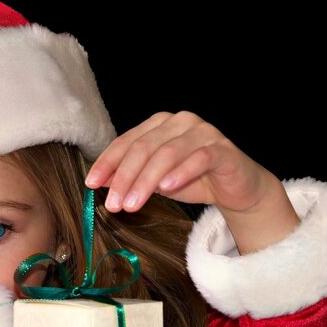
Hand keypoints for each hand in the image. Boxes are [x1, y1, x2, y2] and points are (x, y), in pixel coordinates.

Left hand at [86, 111, 299, 252]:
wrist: (236, 189)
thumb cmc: (191, 179)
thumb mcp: (154, 180)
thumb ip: (130, 175)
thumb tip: (98, 180)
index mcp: (159, 124)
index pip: (126, 142)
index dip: (107, 163)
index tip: (90, 183)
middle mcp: (179, 122)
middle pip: (143, 148)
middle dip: (124, 178)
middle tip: (113, 204)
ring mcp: (202, 132)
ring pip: (167, 154)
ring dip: (146, 181)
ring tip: (132, 204)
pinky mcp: (222, 149)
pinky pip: (199, 158)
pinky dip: (180, 173)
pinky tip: (166, 189)